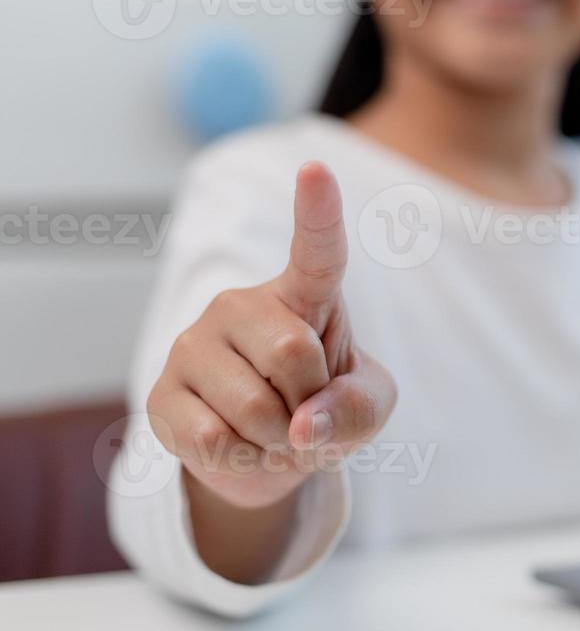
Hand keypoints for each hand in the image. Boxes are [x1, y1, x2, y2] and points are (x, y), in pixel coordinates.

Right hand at [144, 163, 395, 578]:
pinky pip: (214, 439)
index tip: (315, 170)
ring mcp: (193, 345)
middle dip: (312, 402)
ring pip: (255, 406)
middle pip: (293, 353)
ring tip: (275, 433)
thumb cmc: (326, 410)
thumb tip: (303, 426)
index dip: (317, 210)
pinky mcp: (161, 395)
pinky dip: (243, 460)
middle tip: (305, 412)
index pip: (315, 249)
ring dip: (280, 440)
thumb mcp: (368, 409)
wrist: (270, 456)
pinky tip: (240, 448)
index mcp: (303, 295)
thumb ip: (356, 408)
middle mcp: (241, 306)